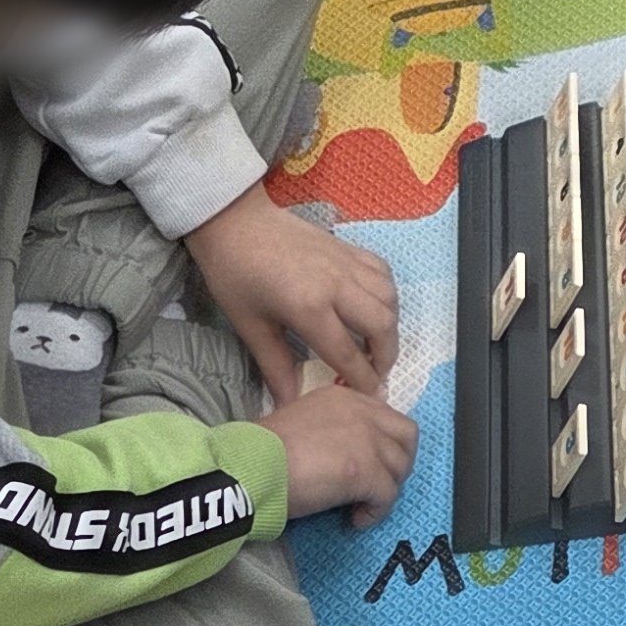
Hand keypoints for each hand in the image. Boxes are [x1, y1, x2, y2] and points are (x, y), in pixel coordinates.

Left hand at [188, 187, 399, 404]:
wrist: (235, 222)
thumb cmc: (235, 276)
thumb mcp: (250, 326)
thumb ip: (275, 366)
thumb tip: (289, 403)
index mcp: (309, 307)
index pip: (348, 354)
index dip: (363, 381)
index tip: (370, 399)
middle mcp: (337, 284)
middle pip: (382, 325)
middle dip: (387, 356)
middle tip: (376, 373)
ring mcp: (347, 263)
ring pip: (389, 298)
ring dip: (389, 326)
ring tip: (375, 343)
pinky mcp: (349, 248)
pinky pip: (383, 273)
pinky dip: (387, 295)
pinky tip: (373, 307)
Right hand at [268, 379, 419, 527]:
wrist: (251, 467)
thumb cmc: (262, 451)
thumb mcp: (302, 424)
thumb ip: (330, 430)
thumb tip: (344, 457)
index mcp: (344, 397)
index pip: (385, 416)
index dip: (383, 444)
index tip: (369, 466)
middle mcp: (362, 411)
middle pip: (406, 436)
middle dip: (398, 464)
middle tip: (377, 487)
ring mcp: (367, 440)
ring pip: (400, 467)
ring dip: (386, 491)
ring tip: (361, 507)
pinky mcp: (366, 470)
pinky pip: (388, 495)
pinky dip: (376, 512)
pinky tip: (355, 520)